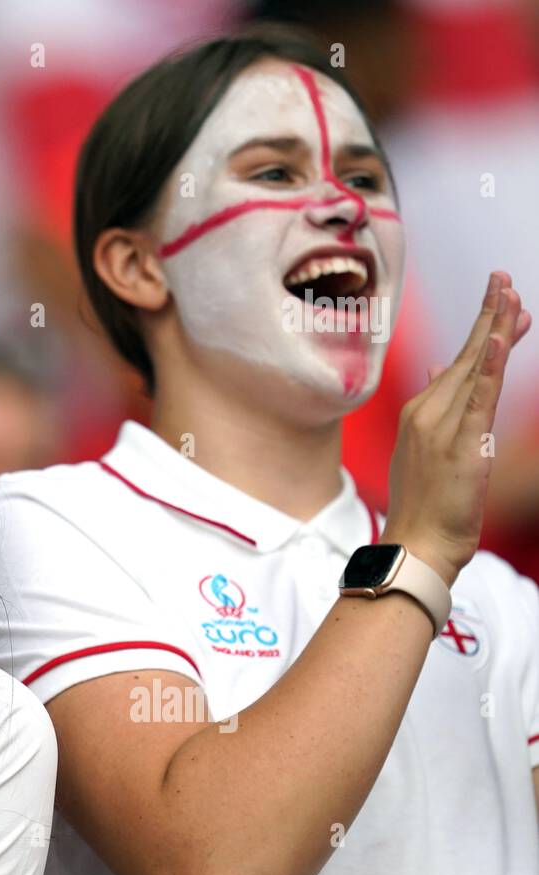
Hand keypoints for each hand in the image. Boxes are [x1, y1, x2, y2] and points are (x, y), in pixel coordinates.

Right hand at [383, 271, 530, 585]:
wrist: (416, 545)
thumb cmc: (424, 508)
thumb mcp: (426, 453)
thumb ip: (435, 410)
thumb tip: (438, 370)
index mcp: (420, 415)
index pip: (458, 364)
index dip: (483, 331)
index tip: (501, 301)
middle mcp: (427, 414)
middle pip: (467, 357)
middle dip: (488, 316)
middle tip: (503, 278)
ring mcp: (442, 426)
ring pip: (475, 368)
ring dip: (494, 329)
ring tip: (510, 297)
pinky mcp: (462, 443)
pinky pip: (480, 396)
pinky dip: (490, 365)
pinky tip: (500, 338)